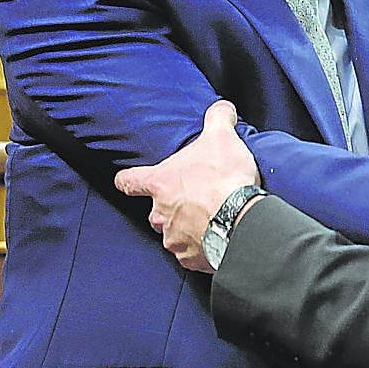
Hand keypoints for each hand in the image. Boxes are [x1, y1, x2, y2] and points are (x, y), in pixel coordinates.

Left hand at [114, 100, 260, 272]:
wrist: (241, 220)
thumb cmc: (225, 180)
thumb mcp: (222, 137)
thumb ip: (218, 119)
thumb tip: (222, 108)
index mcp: (160, 184)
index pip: (129, 181)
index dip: (128, 180)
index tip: (127, 181)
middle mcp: (161, 214)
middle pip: (155, 211)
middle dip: (172, 206)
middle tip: (195, 198)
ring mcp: (174, 238)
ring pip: (173, 233)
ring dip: (187, 227)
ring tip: (211, 218)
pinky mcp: (191, 259)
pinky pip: (191, 254)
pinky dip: (201, 247)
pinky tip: (217, 236)